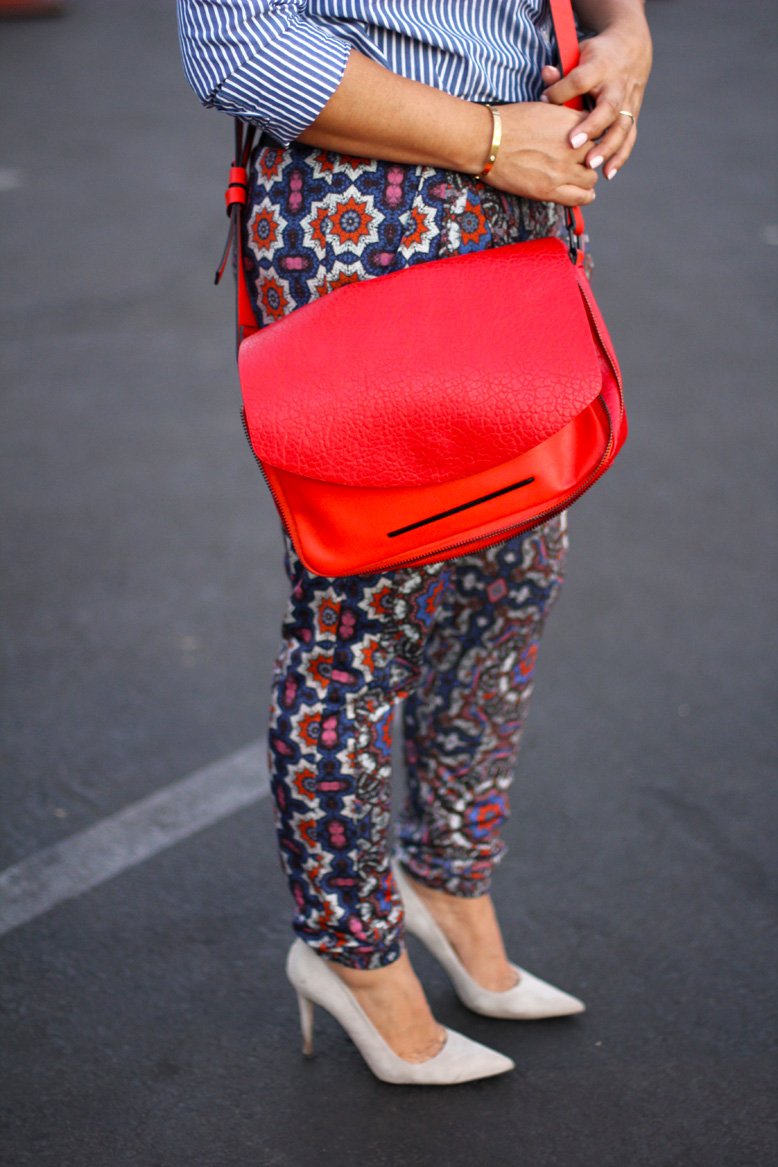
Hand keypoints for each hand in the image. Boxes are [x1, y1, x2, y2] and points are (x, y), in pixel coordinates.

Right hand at [485, 101, 597, 205]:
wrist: (487, 140)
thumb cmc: (509, 122)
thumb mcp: (543, 107)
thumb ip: (563, 115)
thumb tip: (573, 121)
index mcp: (571, 122)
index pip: (597, 130)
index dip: (591, 137)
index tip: (586, 141)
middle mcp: (572, 146)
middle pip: (597, 154)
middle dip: (590, 157)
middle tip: (580, 160)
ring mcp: (562, 170)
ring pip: (591, 177)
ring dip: (586, 177)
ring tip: (579, 177)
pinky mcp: (549, 190)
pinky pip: (580, 197)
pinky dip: (585, 196)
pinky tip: (584, 193)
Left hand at [540, 13, 651, 179]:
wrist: (633, 47)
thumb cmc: (597, 56)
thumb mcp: (579, 55)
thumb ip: (563, 71)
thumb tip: (546, 74)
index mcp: (601, 67)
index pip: (580, 79)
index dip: (562, 90)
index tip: (546, 99)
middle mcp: (617, 86)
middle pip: (608, 107)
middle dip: (592, 127)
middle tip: (574, 144)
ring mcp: (628, 102)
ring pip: (622, 127)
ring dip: (607, 148)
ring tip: (591, 165)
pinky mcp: (633, 114)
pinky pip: (629, 138)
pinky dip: (620, 156)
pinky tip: (608, 173)